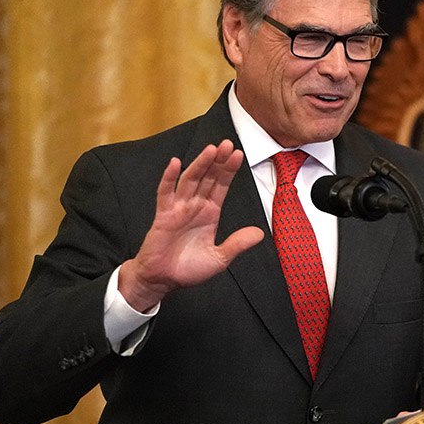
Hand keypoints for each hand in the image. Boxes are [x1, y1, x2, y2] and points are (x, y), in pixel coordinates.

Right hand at [119, 140, 263, 310]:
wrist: (163, 280)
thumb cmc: (188, 269)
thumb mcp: (220, 258)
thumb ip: (237, 245)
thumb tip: (260, 234)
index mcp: (210, 213)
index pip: (222, 186)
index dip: (230, 170)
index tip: (239, 154)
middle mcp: (195, 206)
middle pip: (208, 178)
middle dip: (218, 161)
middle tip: (228, 143)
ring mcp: (178, 208)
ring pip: (190, 180)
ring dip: (200, 164)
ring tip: (212, 150)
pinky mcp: (163, 215)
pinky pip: (165, 192)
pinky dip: (169, 177)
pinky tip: (176, 163)